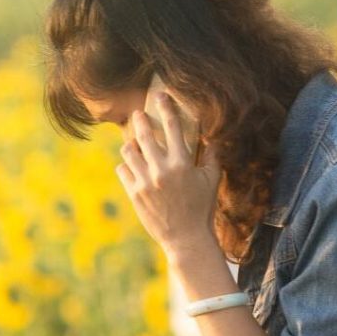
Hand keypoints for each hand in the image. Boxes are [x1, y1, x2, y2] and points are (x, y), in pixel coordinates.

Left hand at [116, 85, 222, 257]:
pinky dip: (126, 166)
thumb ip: (212, 158)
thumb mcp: (211, 182)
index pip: (173, 127)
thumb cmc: (201, 208)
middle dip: (140, 120)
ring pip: (129, 151)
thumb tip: (214, 138)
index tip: (161, 96)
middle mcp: (162, 170)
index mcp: (182, 163)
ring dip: (131, 145)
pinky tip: (133, 168)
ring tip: (134, 145)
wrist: (186, 238)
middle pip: (145, 134)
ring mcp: (146, 182)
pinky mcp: (134, 193)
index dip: (166, 108)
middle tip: (138, 114)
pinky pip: (123, 170)